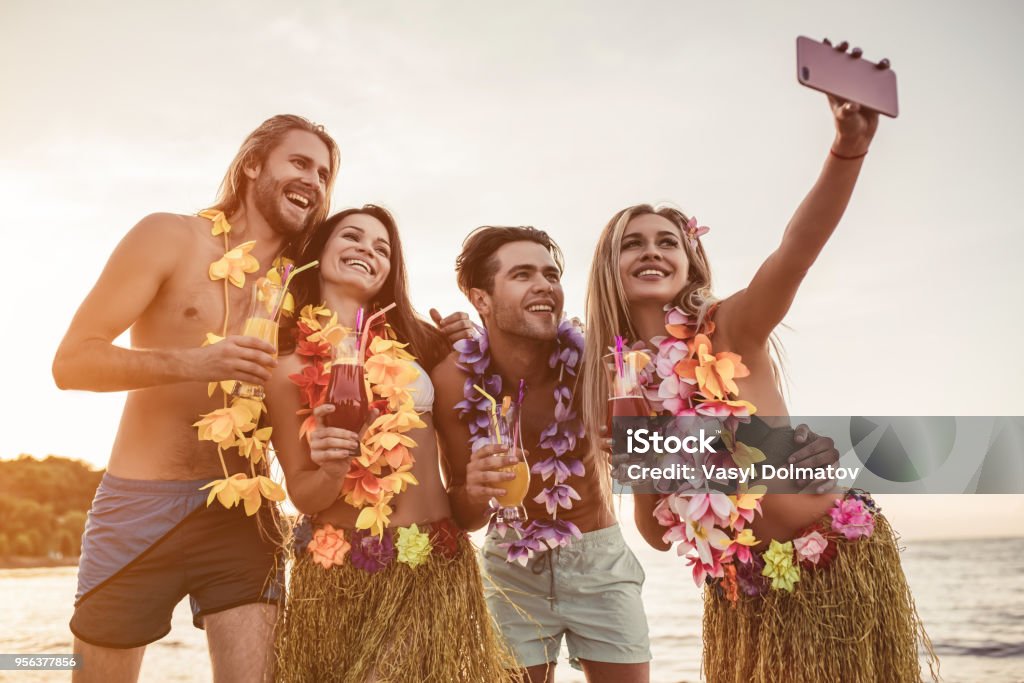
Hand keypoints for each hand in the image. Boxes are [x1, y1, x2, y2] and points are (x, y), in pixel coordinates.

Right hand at [189, 335, 276, 383]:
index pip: (253, 341)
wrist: (193, 363)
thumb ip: (238, 345)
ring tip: (269, 376)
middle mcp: (232, 350)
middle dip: (268, 360)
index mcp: (232, 340)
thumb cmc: (210, 353)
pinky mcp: (228, 374)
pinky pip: (246, 377)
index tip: (273, 350)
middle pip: (256, 355)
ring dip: (264, 372)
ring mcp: (230, 363)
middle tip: (275, 364)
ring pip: (253, 368)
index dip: (266, 345)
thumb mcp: (224, 343)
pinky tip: (261, 382)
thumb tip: (257, 350)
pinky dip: (256, 380)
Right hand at [309, 404, 379, 477]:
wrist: (339, 467)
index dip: (323, 409)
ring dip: (343, 443)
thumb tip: (375, 409)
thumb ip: (364, 422)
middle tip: (355, 438)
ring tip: (354, 446)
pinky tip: (346, 454)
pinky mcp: (315, 457)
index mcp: (323, 426)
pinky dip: (338, 453)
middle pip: (328, 431)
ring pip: (329, 442)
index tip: (333, 407)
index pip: (318, 414)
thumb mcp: (356, 434)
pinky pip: (327, 454)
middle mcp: (316, 434)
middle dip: (344, 434)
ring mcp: (314, 445)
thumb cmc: (346, 447)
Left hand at [430, 309, 475, 344]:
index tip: (441, 323)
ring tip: (446, 339)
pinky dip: (460, 342)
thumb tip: (431, 309)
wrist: (453, 350)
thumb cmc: (448, 336)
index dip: (450, 318)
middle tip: (442, 332)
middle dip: (451, 327)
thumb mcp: (442, 328)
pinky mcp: (474, 343)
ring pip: (467, 332)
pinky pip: (469, 342)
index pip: (460, 314)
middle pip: (463, 323)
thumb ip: (437, 319)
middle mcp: (470, 325)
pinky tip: (452, 344)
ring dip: (455, 335)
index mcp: (464, 319)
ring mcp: (474, 334)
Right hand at [464, 443, 523, 505]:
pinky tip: (505, 492)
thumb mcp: (493, 465)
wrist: (473, 493)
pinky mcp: (474, 491)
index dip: (495, 448)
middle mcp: (473, 466)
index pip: (485, 449)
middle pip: (487, 462)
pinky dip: (495, 491)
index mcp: (477, 457)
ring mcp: (472, 479)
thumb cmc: (486, 474)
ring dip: (500, 476)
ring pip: (486, 476)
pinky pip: (485, 491)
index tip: (507, 447)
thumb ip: (507, 457)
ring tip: (513, 476)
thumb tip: (525, 453)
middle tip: (515, 460)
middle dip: (502, 461)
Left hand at [789, 424, 837, 493]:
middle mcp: (834, 453)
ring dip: (812, 477)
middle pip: (820, 460)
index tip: (789, 460)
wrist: (805, 453)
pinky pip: (833, 482)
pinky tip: (817, 491)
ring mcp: (835, 466)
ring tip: (799, 482)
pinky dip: (826, 487)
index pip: (816, 447)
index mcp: (827, 442)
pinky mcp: (834, 476)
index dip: (802, 454)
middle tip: (791, 470)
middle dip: (804, 465)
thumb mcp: (802, 432)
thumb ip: (801, 431)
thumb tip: (799, 439)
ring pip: (827, 472)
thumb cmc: (804, 442)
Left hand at [823, 38, 883, 156]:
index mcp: (833, 88)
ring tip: (860, 54)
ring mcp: (859, 83)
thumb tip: (853, 105)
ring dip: (861, 57)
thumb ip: (847, 111)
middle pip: (844, 62)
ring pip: (861, 65)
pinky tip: (883, 65)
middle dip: (844, 51)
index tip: (825, 42)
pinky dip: (881, 67)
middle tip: (845, 47)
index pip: (827, 67)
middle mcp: (845, 82)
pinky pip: (878, 74)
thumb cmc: (846, 125)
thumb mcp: (843, 118)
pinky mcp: (873, 87)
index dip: (825, 53)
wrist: (860, 135)